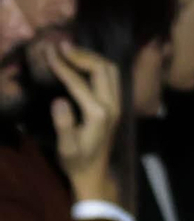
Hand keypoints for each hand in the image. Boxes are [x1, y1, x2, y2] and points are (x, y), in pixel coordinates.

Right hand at [44, 42, 122, 192]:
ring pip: (110, 70)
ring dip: (91, 57)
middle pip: (102, 68)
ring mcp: (117, 104)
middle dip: (81, 54)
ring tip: (69, 52)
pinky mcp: (116, 105)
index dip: (63, 65)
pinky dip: (97, 65)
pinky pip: (111, 77)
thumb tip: (59, 100)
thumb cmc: (77, 162)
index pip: (79, 82)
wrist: (95, 174)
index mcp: (98, 114)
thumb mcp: (66, 147)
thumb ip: (63, 124)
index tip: (49, 52)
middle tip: (60, 47)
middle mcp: (112, 105)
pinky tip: (82, 63)